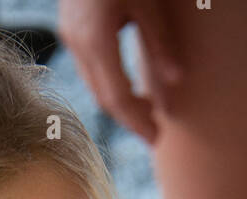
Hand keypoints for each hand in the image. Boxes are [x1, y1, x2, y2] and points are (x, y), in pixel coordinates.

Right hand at [58, 0, 183, 144]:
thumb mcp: (147, 3)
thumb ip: (159, 42)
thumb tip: (177, 81)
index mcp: (97, 40)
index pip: (117, 98)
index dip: (137, 123)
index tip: (156, 138)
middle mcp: (78, 42)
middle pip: (103, 97)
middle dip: (129, 119)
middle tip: (155, 130)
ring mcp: (70, 35)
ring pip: (93, 85)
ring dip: (118, 102)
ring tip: (147, 107)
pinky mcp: (70, 27)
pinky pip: (87, 68)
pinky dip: (108, 84)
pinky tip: (128, 84)